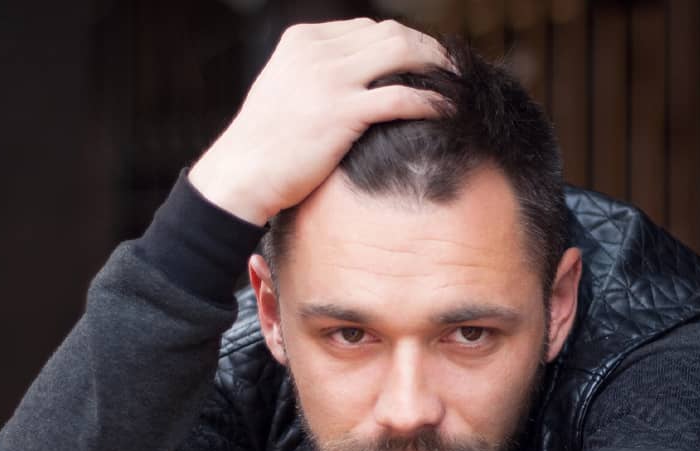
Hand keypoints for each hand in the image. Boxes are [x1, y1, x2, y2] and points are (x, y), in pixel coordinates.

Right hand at [188, 18, 451, 224]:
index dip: (405, 42)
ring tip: (458, 86)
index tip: (426, 63)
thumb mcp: (287, 89)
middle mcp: (316, 51)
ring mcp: (329, 79)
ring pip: (401, 53)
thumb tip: (362, 78)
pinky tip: (448, 110)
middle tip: (451, 72)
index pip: (369, 28)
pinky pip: (401, 96)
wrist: (241, 174)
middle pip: (391, 34)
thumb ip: (320, 74)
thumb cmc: (266, 143)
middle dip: (428, 50)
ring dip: (437, 67)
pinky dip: (431, 100)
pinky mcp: (341, 112)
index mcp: (303, 40)